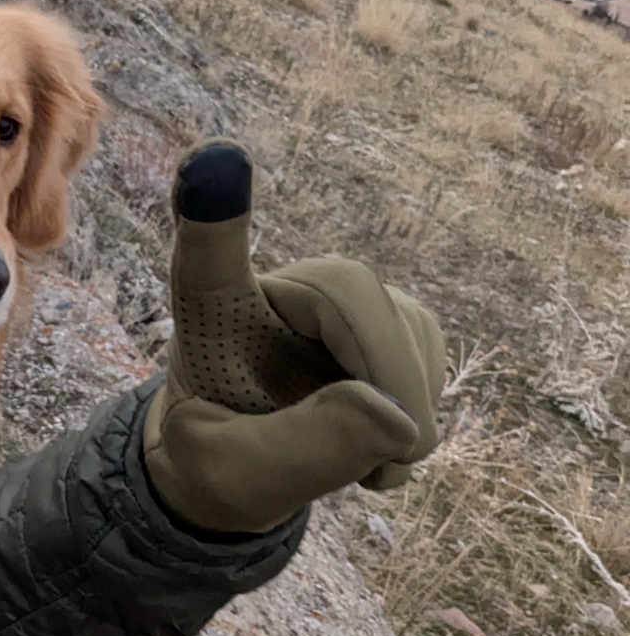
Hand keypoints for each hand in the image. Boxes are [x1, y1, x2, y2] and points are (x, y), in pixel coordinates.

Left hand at [142, 141, 445, 533]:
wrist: (237, 464)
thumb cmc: (216, 460)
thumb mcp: (234, 477)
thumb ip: (302, 452)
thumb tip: (396, 416)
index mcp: (210, 315)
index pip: (208, 257)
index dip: (211, 214)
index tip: (213, 158)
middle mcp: (276, 288)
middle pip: (353, 295)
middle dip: (387, 376)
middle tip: (388, 460)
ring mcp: (335, 300)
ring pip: (405, 328)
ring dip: (405, 406)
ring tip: (358, 459)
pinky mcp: (383, 320)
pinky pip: (427, 354)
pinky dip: (417, 410)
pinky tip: (379, 437)